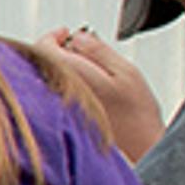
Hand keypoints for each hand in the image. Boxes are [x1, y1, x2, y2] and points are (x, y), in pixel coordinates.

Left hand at [32, 27, 165, 161]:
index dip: (53, 36)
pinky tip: (87, 91)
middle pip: (41, 65)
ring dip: (63, 70)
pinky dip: (66, 88)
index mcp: (72, 80)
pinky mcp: (64, 123)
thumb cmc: (138, 116)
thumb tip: (75, 37)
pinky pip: (55, 98)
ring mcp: (58, 112)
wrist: (142, 151)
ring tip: (89, 72)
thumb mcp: (125, 71)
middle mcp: (58, 97)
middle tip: (80, 49)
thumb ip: (97, 50)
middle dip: (58, 52)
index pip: (42, 48)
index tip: (66, 33)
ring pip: (48, 82)